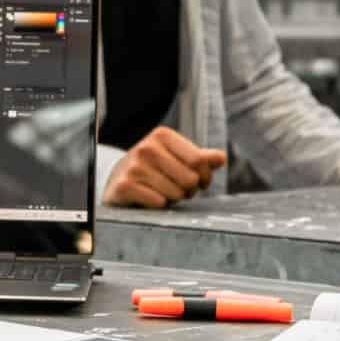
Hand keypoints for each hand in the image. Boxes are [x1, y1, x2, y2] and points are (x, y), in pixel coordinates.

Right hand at [104, 128, 227, 207]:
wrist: (118, 177)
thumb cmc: (155, 167)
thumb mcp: (177, 156)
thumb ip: (201, 158)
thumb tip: (221, 158)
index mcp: (163, 135)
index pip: (199, 161)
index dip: (205, 176)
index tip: (201, 181)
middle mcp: (147, 148)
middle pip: (190, 179)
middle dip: (190, 190)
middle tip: (180, 188)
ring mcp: (135, 167)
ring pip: (176, 194)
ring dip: (175, 198)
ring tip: (164, 191)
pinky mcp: (125, 186)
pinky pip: (159, 203)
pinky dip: (159, 205)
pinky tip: (150, 197)